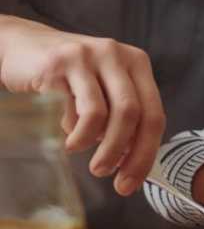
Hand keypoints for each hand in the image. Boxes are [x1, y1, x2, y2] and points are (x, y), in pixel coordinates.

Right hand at [0, 16, 164, 194]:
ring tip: (89, 161)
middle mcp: (118, 56)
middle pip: (135, 115)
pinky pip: (77, 108)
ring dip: (101, 147)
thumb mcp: (103, 92)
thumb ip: (121, 119)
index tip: (132, 182)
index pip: (155, 114)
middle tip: (111, 178)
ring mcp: (90, 57)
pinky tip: (70, 140)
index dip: (147, 152)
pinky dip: (77, 133)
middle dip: (126, 155)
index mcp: (137, 64)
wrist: (23, 46)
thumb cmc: (68, 78)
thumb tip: (133, 163)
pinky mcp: (61, 63)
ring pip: (108, 113)